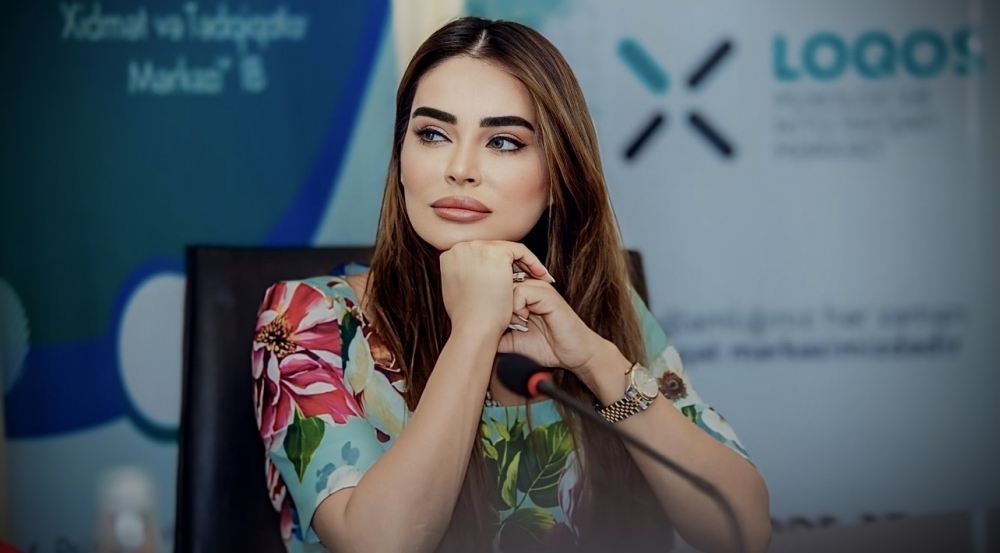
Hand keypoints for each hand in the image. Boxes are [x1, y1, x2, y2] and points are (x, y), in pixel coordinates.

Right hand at [439, 241, 549, 337]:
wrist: (473, 326)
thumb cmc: (467, 317)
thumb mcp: (457, 291)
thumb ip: (464, 277)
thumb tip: (474, 273)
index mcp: (449, 255)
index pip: (479, 255)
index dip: (495, 265)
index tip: (509, 276)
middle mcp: (461, 247)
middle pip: (493, 249)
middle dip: (511, 263)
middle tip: (527, 276)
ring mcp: (477, 247)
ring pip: (507, 249)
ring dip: (523, 263)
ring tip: (538, 277)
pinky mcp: (496, 251)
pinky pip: (520, 251)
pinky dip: (532, 262)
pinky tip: (541, 275)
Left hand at [496, 279, 611, 379]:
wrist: (574, 356)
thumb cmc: (548, 348)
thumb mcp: (512, 343)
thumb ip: (495, 334)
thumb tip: (470, 334)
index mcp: (522, 295)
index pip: (496, 286)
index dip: (489, 304)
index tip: (493, 324)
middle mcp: (530, 288)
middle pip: (499, 283)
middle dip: (496, 306)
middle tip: (504, 325)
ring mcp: (540, 289)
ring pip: (508, 287)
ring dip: (506, 308)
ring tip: (516, 325)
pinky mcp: (548, 295)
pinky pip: (522, 291)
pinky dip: (518, 308)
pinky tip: (523, 322)